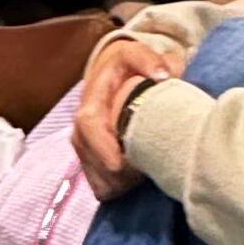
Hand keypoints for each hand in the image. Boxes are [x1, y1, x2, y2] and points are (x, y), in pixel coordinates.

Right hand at [73, 35, 181, 198]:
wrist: (111, 77)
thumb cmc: (125, 68)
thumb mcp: (133, 55)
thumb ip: (147, 58)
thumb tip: (162, 74)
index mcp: (91, 105)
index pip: (89, 127)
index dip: (103, 149)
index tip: (122, 164)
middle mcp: (81, 131)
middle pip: (93, 163)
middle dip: (118, 176)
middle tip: (144, 173)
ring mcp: (84, 150)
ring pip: (98, 180)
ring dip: (121, 185)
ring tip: (143, 174)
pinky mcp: (90, 163)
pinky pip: (101, 187)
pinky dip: (118, 189)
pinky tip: (135, 180)